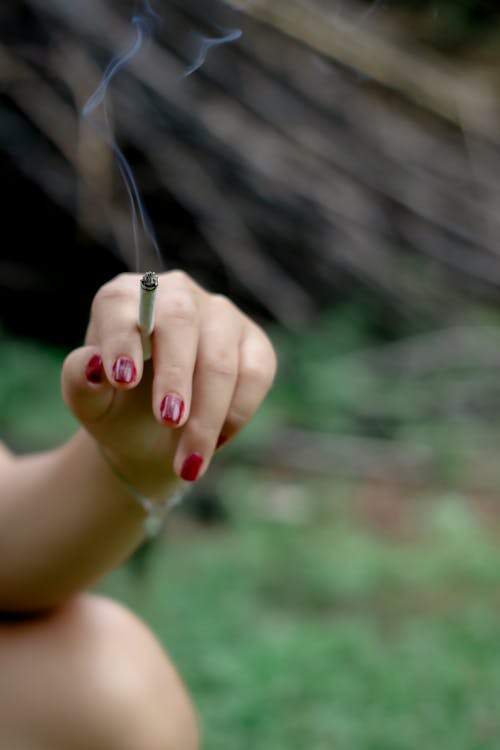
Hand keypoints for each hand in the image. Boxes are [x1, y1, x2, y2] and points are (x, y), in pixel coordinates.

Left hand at [61, 271, 276, 492]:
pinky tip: (216, 442)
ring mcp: (219, 315)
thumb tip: (95, 366)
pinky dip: (237, 414)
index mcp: (123, 299)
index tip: (122, 381)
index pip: (121, 304)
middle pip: (180, 321)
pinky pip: (256, 374)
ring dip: (207, 416)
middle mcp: (174, 295)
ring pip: (220, 358)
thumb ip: (81, 383)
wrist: (155, 431)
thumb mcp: (90, 404)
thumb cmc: (117, 407)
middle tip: (168, 421)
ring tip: (188, 462)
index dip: (122, 340)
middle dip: (175, 376)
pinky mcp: (253, 342)